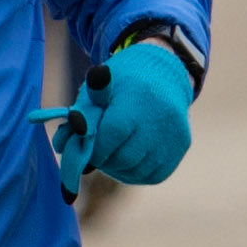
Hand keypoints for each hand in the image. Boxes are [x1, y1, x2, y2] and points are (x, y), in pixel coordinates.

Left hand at [85, 43, 192, 184]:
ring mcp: (174, 133)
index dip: (95, 149)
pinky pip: (154, 174)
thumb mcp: (96, 90)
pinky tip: (128, 159)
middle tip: (97, 153)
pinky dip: (135, 173)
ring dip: (118, 169)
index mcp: (136, 98)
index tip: (87, 149)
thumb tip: (63, 146)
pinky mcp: (182, 145)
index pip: (112, 135)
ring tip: (112, 154)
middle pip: (124, 157)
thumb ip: (78, 117)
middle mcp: (160, 117)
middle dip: (104, 160)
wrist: (162, 71)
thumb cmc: (120, 83)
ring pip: (137, 170)